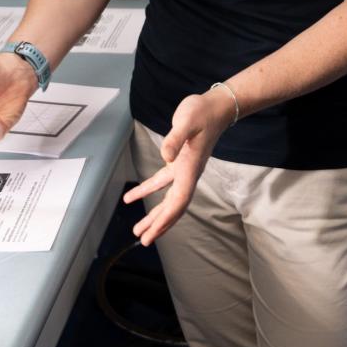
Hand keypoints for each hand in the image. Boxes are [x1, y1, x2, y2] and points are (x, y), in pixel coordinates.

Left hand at [120, 89, 233, 245]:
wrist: (215, 106)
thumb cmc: (203, 113)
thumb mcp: (187, 122)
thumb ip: (175, 139)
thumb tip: (165, 158)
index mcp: (190, 168)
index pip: (179, 201)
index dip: (166, 219)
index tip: (153, 234)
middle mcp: (188, 173)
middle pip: (173, 206)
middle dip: (159, 224)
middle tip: (144, 240)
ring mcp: (183, 168)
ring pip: (167, 198)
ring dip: (154, 214)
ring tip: (139, 229)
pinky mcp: (177, 160)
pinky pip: (161, 182)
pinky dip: (147, 191)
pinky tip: (132, 197)